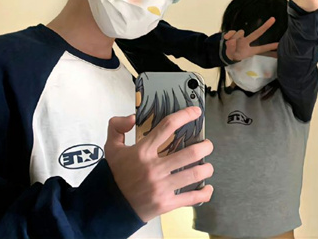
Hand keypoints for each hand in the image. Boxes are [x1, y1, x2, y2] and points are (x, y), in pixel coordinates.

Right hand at [104, 107, 213, 222]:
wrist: (109, 206)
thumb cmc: (115, 174)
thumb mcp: (111, 146)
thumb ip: (117, 126)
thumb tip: (132, 117)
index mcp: (142, 151)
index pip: (168, 126)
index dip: (185, 116)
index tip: (196, 112)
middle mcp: (154, 168)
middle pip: (189, 153)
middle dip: (205, 147)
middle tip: (207, 145)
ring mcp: (161, 187)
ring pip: (194, 175)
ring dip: (207, 168)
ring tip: (208, 165)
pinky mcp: (165, 204)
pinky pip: (191, 198)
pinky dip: (203, 193)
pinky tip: (207, 188)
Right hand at [225, 17, 278, 61]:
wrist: (226, 53)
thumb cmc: (234, 55)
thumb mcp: (234, 56)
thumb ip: (232, 48)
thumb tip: (231, 40)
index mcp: (250, 50)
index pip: (261, 48)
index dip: (270, 46)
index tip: (279, 44)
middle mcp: (247, 41)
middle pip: (257, 33)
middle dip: (265, 26)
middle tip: (273, 19)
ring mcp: (241, 37)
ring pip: (240, 32)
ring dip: (234, 38)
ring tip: (230, 45)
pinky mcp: (234, 33)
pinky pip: (232, 32)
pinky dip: (229, 35)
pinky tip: (226, 39)